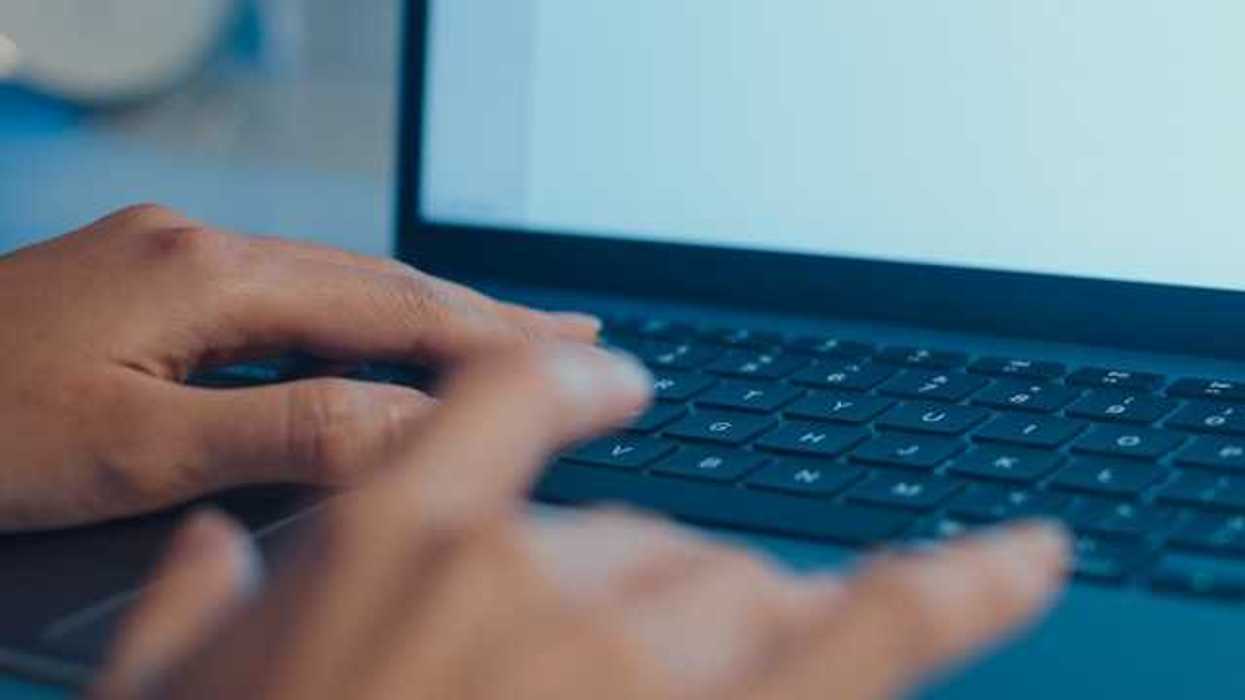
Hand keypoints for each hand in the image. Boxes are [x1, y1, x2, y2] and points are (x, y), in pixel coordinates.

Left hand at [0, 205, 598, 529]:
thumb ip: (288, 430)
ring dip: (420, 313)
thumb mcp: (137, 449)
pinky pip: (282, 294)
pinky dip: (352, 319)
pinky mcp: (144, 277)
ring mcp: (167, 254)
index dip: (494, 334)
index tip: (577, 349)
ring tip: (496, 337)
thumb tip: (417, 425)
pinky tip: (375, 340)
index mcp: (207, 275)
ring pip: (331, 284)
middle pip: (373, 279)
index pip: (391, 305)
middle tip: (567, 334)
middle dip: (477, 312)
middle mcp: (197, 244)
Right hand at [92, 344, 1068, 699]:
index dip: (568, 387)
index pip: (509, 403)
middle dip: (645, 596)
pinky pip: (880, 636)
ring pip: (746, 588)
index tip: (611, 384)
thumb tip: (203, 555)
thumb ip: (187, 618)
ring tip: (742, 660)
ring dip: (752, 623)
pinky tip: (1025, 557)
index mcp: (390, 549)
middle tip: (603, 678)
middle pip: (646, 537)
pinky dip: (967, 587)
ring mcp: (632, 666)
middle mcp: (523, 585)